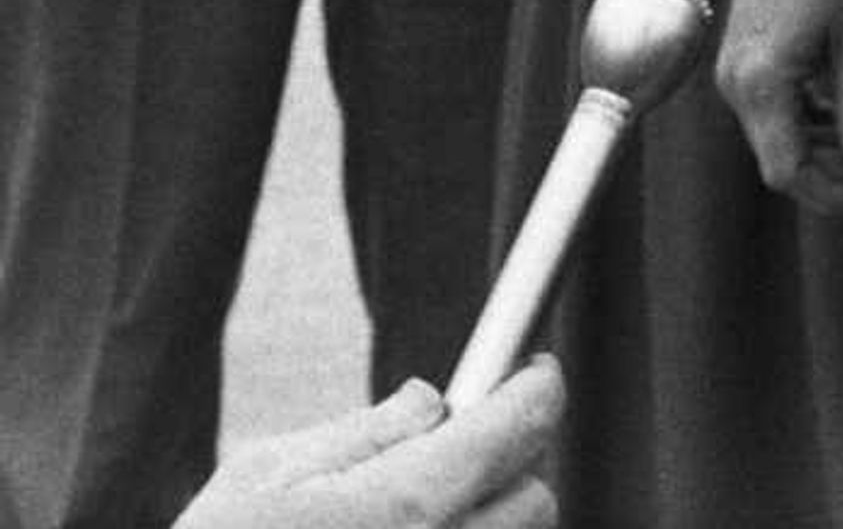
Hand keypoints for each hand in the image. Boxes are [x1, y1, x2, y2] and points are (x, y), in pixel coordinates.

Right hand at [173, 363, 560, 528]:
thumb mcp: (264, 475)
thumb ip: (362, 432)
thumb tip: (432, 402)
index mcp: (403, 506)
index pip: (518, 429)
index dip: (534, 389)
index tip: (532, 372)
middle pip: (532, 498)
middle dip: (507, 461)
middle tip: (457, 443)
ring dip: (484, 517)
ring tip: (415, 507)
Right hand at [717, 0, 842, 219]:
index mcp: (760, 84)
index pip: (788, 171)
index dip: (832, 196)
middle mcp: (737, 82)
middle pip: (782, 156)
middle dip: (833, 176)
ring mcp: (737, 68)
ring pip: (780, 133)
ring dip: (825, 148)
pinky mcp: (747, 53)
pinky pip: (778, 106)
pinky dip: (813, 120)